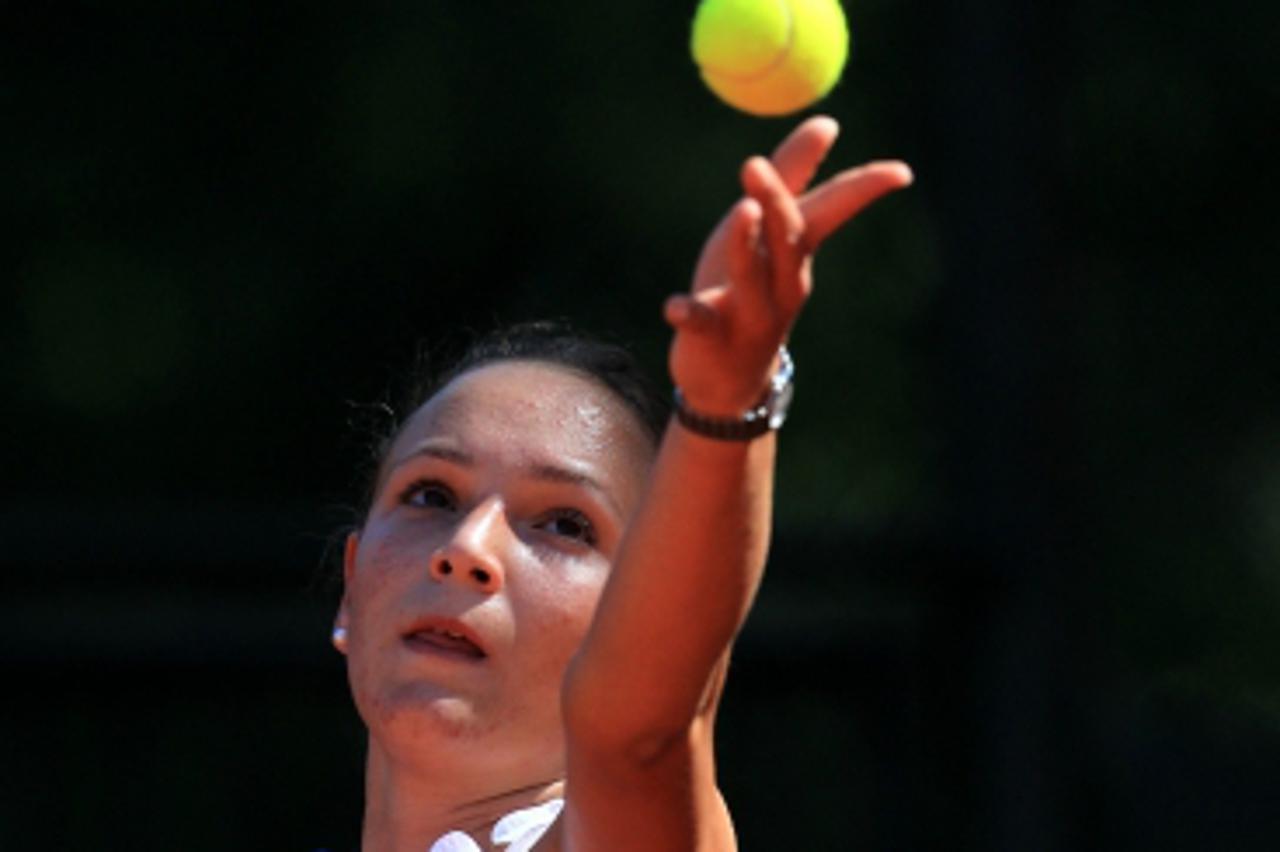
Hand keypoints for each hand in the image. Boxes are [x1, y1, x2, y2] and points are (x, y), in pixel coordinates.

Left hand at [664, 116, 913, 416]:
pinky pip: (702, 324)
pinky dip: (690, 314)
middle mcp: (781, 286)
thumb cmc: (747, 291)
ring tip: (742, 212)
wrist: (727, 381)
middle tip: (755, 163)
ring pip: (751, 279)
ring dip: (745, 246)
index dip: (863, 192)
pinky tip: (674, 306)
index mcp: (795, 255)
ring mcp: (748, 314)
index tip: (901, 172)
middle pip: (788, 241)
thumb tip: (828, 122)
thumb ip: (791, 178)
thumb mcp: (766, 235)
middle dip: (776, 202)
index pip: (831, 213)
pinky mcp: (711, 340)